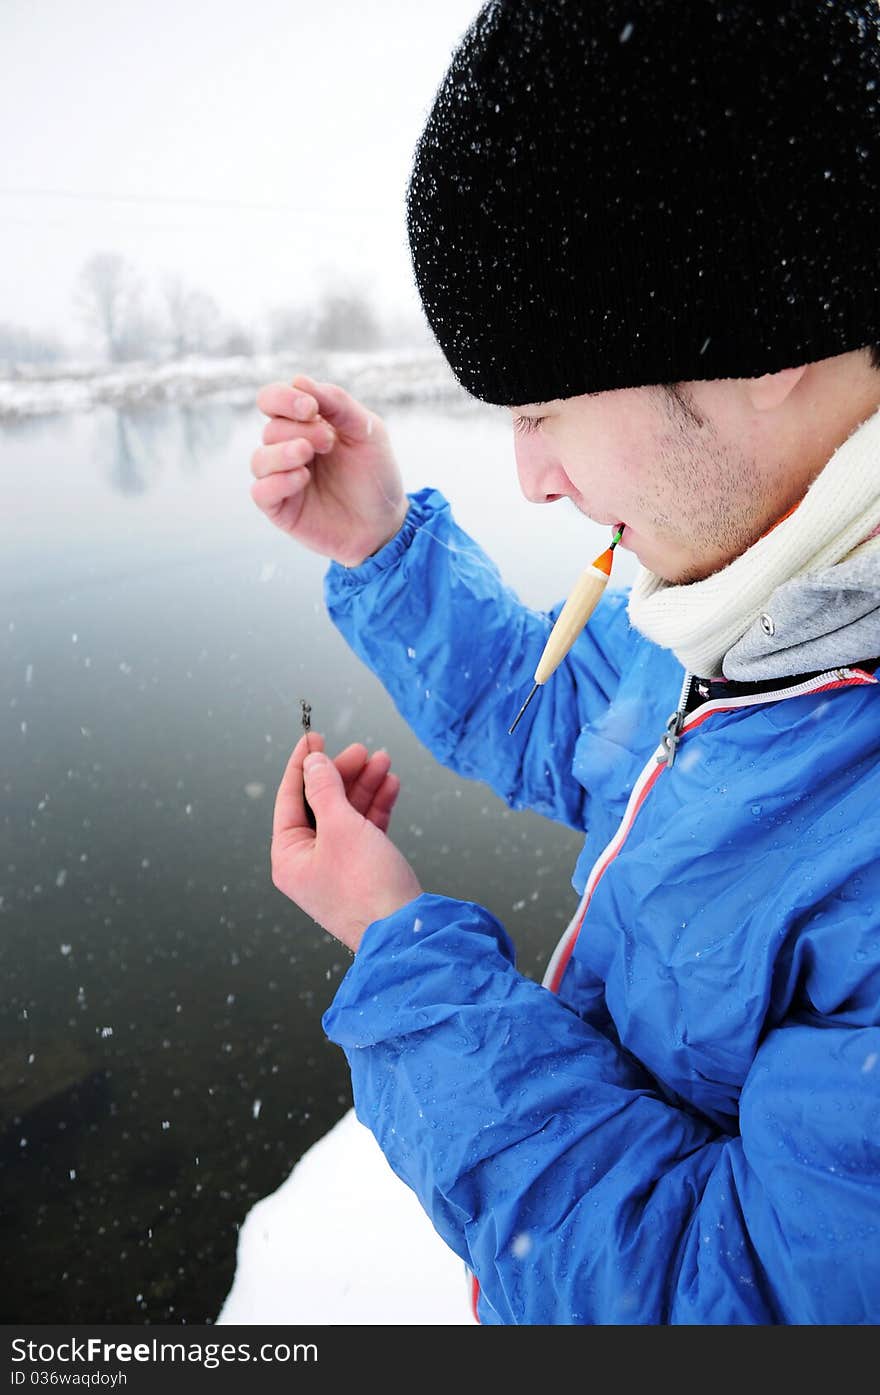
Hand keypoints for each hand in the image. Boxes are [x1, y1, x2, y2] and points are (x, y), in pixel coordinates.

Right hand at [250, 374, 409, 567]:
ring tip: (309, 456)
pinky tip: (303, 479)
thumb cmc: (376, 476)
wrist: (385, 525)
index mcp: (305, 426)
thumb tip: (299, 380)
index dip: (283, 398)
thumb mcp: (367, 431)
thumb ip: (337, 402)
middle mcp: (288, 450)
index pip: (272, 400)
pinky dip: (278, 481)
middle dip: (298, 430)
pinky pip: (260, 491)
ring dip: (283, 453)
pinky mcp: (281, 509)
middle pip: (270, 429)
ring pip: (259, 459)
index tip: (311, 409)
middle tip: (328, 442)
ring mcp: (282, 480)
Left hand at [271, 731, 422, 952]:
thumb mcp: (340, 828)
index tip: (314, 738)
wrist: (404, 931)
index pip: (289, 799)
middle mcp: (309, 863)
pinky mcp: (364, 871)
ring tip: (384, 762)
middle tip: (362, 751)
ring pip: (347, 815)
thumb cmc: (366, 886)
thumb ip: (324, 790)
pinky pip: (365, 831)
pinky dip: (377, 808)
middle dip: (343, 774)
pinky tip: (391, 786)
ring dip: (365, 786)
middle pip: (321, 804)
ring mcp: (337, 868)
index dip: (303, 765)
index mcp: (289, 857)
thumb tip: (312, 763)